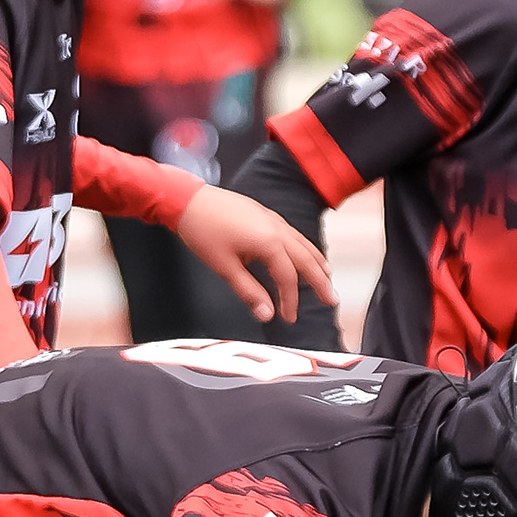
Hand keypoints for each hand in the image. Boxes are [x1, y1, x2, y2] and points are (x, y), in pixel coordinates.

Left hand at [174, 186, 334, 325]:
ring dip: (316, 263)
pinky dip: (304, 248)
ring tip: (326, 277)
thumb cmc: (202, 231)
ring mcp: (272, 219)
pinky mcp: (265, 214)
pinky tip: (303, 253)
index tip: (288, 318)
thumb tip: (266, 314)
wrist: (186, 199)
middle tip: (330, 300)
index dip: (290, 301)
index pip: (288, 278)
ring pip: (303, 244)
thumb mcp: (224, 267)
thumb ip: (248, 292)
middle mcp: (277, 229)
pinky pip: (293, 234)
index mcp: (268, 242)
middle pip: (307, 260)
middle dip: (320, 282)